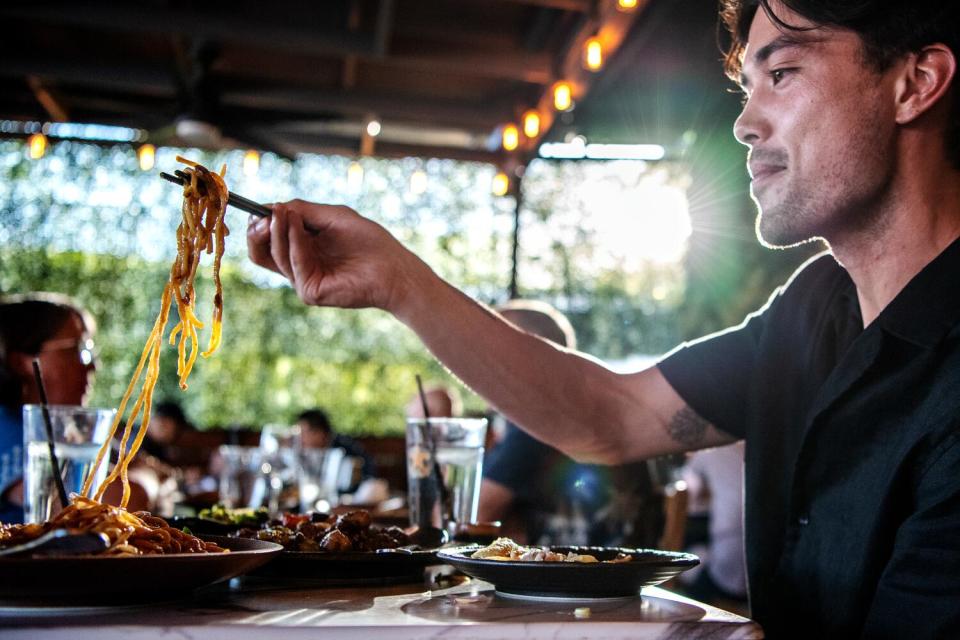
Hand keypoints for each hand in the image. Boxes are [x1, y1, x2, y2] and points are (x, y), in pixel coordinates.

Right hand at [246, 200, 420, 311]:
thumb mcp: (332, 217)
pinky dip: (293, 241)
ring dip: (276, 230)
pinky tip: (296, 224)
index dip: (260, 223)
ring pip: (273, 255)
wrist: (393, 267)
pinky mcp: (310, 291)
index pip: (268, 239)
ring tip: (282, 212)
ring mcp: (303, 279)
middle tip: (263, 214)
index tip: (259, 207)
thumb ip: (302, 211)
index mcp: (302, 248)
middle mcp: (299, 265)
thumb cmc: (369, 242)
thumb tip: (272, 207)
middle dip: (257, 230)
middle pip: (261, 252)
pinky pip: (293, 262)